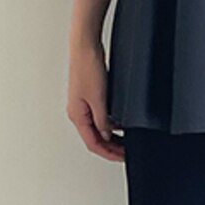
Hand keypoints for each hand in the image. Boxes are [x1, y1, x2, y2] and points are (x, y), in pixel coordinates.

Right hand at [67, 39, 125, 159]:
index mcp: (77, 115)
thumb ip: (103, 120)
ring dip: (111, 138)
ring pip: (97, 129)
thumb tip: (107, 136)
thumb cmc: (87, 67)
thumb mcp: (99, 99)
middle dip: (111, 149)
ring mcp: (83, 105)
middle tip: (126, 153)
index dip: (109, 154)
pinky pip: (99, 118)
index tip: (123, 158)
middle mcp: (78, 112)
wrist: (85, 46)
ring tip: (125, 142)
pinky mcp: (89, 96)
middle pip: (94, 139)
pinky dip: (109, 125)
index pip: (93, 144)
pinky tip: (119, 125)